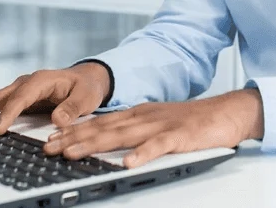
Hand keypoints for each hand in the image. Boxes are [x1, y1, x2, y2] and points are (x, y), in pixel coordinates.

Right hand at [0, 62, 110, 134]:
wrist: (85, 79)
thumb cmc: (85, 88)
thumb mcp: (86, 97)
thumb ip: (73, 108)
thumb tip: (58, 120)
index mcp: (40, 80)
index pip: (20, 98)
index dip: (8, 114)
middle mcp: (24, 83)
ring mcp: (16, 89)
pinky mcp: (13, 97)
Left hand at [42, 89, 263, 168]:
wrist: (227, 112)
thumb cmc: (193, 122)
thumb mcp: (157, 123)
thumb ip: (134, 131)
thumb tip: (109, 144)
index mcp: (138, 114)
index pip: (99, 123)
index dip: (73, 131)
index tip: (50, 140)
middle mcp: (144, 117)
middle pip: (103, 129)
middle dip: (73, 138)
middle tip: (48, 148)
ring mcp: (161, 125)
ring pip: (122, 136)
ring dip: (94, 145)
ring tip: (72, 154)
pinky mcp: (180, 136)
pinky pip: (158, 146)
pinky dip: (142, 154)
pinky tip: (128, 162)